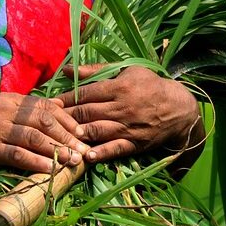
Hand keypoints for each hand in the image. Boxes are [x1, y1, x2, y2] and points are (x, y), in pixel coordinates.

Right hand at [0, 93, 90, 173]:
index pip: (44, 106)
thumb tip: (60, 105)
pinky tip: (51, 169)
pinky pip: (17, 154)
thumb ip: (27, 112)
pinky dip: (37, 162)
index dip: (66, 120)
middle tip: (83, 150)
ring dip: (57, 150)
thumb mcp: (3, 118)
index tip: (82, 134)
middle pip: (42, 120)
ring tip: (73, 161)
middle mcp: (1, 109)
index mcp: (8, 99)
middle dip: (66, 136)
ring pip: (33, 136)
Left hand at [56, 65, 202, 163]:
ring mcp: (128, 126)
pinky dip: (101, 153)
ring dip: (77, 135)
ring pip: (97, 130)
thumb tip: (67, 69)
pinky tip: (86, 156)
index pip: (85, 93)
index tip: (49, 104)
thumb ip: (95, 70)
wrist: (179, 108)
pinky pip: (115, 149)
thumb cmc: (150, 85)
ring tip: (59, 138)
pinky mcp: (135, 143)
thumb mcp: (127, 70)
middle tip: (47, 121)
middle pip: (87, 112)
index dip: (65, 99)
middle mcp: (122, 107)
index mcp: (119, 87)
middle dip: (65, 117)